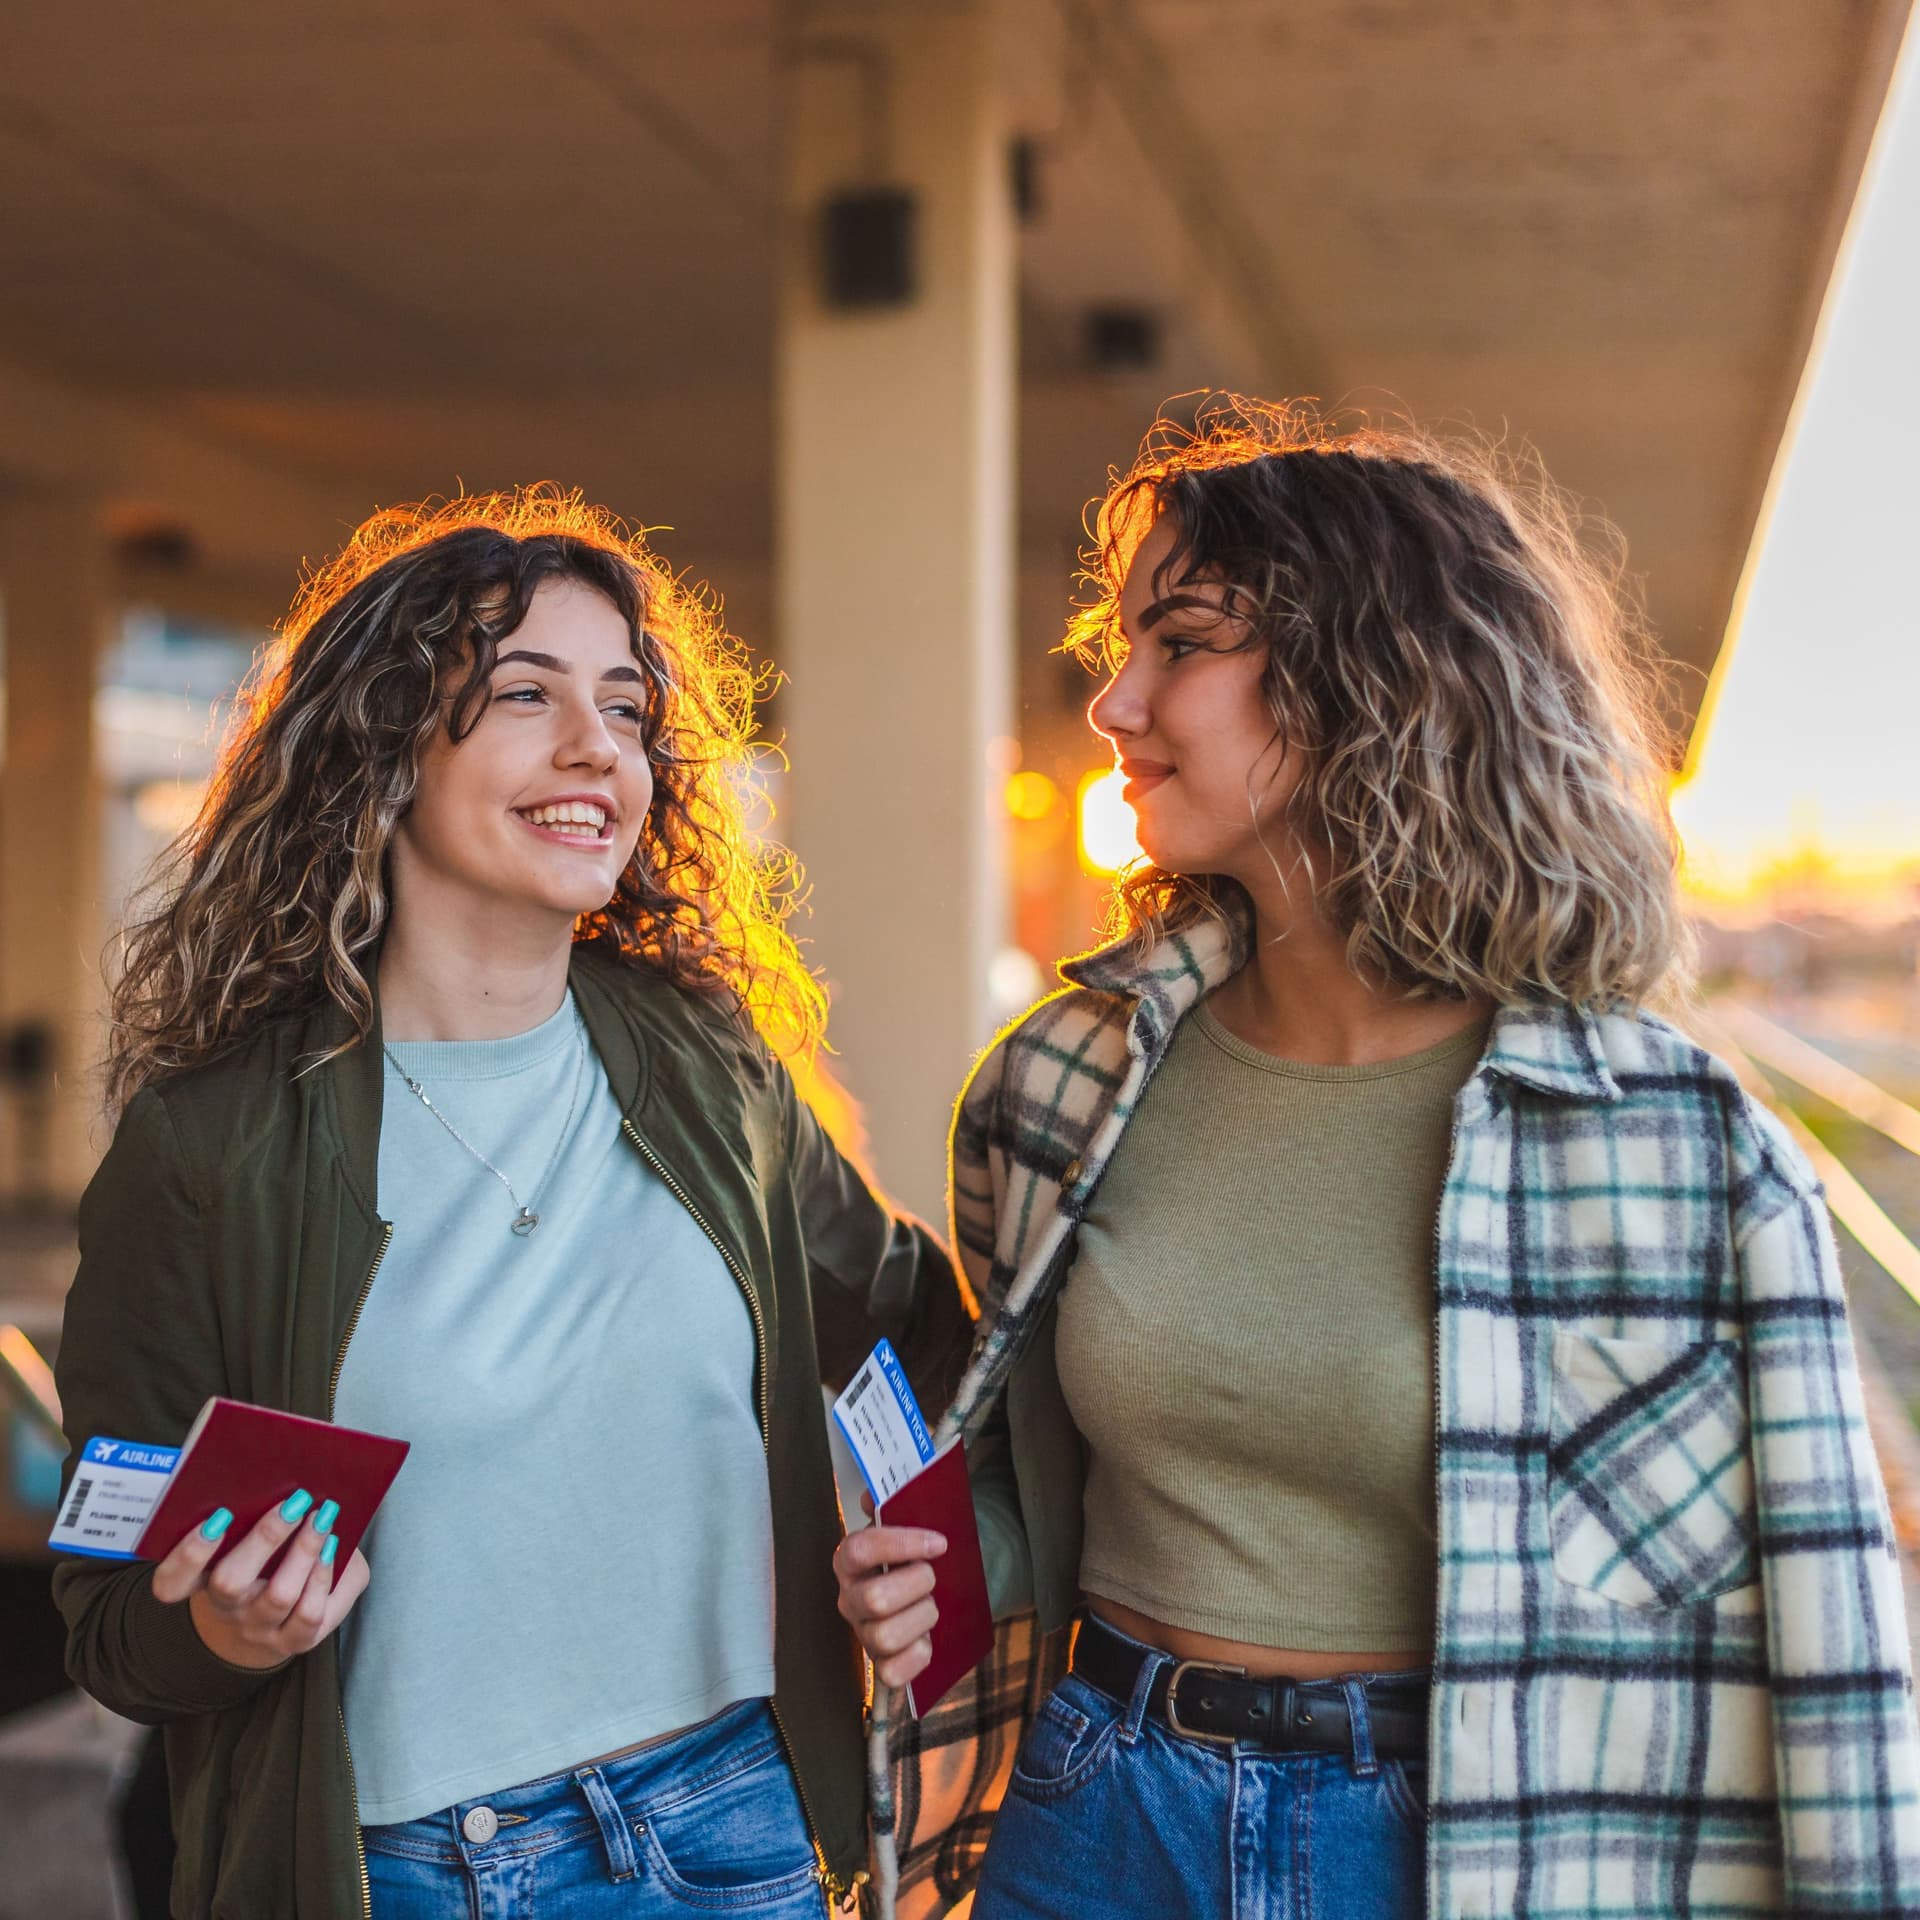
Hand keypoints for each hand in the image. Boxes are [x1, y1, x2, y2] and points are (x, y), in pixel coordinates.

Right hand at [150, 1491, 368, 1670]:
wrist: (274, 1628)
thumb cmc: (265, 1567)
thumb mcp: (248, 1543)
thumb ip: (253, 1513)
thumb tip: (284, 1473)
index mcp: (202, 1582)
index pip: (172, 1582)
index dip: (188, 1554)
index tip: (216, 1518)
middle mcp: (226, 1609)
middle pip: (230, 1582)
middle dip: (265, 1537)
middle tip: (295, 1502)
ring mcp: (259, 1628)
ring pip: (279, 1596)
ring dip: (305, 1550)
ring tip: (323, 1518)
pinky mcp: (295, 1641)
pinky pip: (309, 1614)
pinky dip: (324, 1575)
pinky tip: (333, 1548)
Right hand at [833, 1507, 946, 1690]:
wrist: (937, 1587)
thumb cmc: (918, 1554)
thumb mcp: (910, 1522)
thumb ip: (894, 1502)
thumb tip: (872, 1495)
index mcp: (850, 1560)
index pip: (859, 1549)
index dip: (900, 1545)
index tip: (938, 1542)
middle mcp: (850, 1599)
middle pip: (875, 1599)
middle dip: (916, 1585)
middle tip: (932, 1576)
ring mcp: (863, 1634)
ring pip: (886, 1636)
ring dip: (922, 1618)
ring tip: (930, 1606)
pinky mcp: (882, 1666)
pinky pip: (893, 1673)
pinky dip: (918, 1656)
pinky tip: (926, 1639)